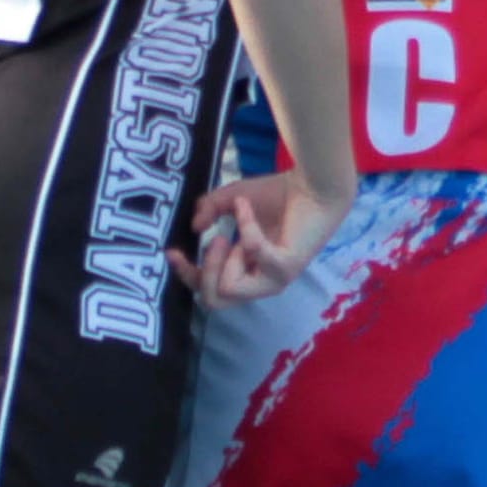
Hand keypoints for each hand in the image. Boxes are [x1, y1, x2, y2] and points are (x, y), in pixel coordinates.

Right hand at [172, 169, 353, 304]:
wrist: (314, 184)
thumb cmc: (279, 195)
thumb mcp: (232, 200)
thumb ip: (209, 209)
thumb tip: (194, 227)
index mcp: (247, 271)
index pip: (209, 290)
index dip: (187, 275)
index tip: (172, 251)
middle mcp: (261, 281)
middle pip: (214, 302)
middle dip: (202, 272)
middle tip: (215, 241)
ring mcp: (275, 279)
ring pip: (229, 290)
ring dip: (220, 259)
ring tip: (230, 234)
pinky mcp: (286, 267)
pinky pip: (251, 255)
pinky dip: (244, 226)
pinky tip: (248, 207)